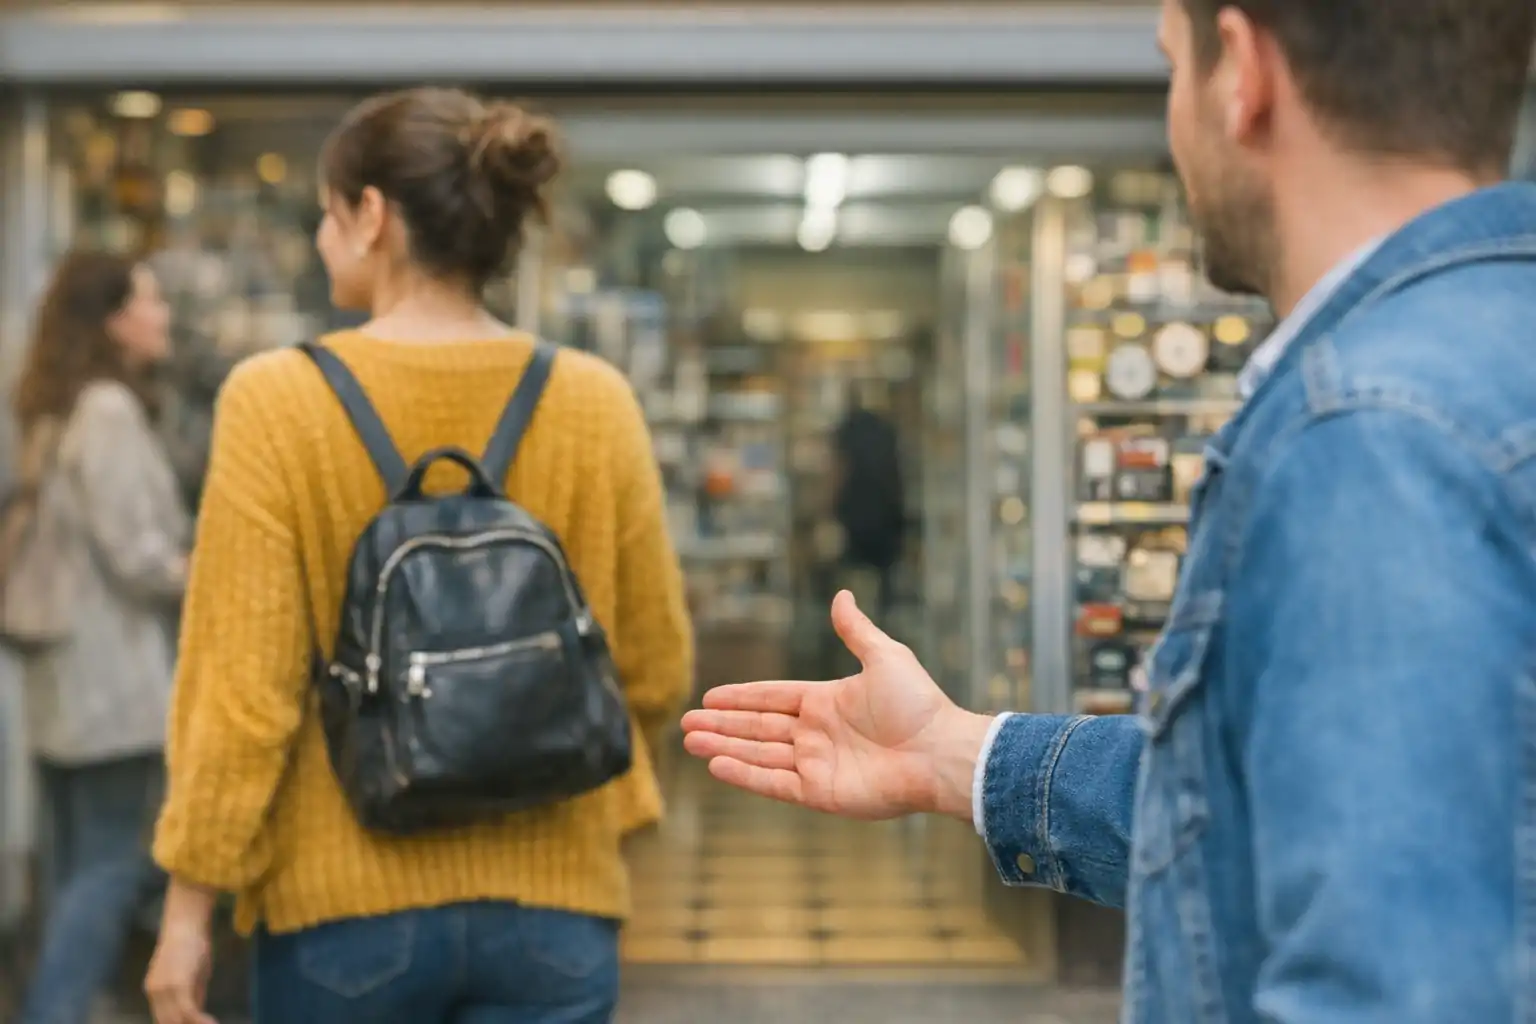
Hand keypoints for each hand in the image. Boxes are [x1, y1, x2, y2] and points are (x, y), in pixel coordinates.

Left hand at [145, 924, 216, 1023]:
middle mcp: (155, 992)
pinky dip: (200, 1020)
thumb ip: (191, 994)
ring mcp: (164, 990)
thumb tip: (195, 1013)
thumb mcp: (192, 973)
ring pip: (176, 1020)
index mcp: (154, 990)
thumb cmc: (192, 942)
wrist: (187, 923)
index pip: (163, 1018)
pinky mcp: (177, 985)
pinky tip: (212, 1022)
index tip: (194, 1023)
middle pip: (167, 1022)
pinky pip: (188, 1011)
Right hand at [682, 591, 993, 819]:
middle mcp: (816, 734)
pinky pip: (773, 783)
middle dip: (721, 725)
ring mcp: (816, 765)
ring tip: (690, 742)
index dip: (741, 698)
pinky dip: (745, 775)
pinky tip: (717, 765)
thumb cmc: (918, 704)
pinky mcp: (820, 793)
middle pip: (758, 728)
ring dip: (724, 747)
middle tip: (685, 723)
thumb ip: (856, 630)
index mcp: (826, 703)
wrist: (939, 752)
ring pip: (758, 754)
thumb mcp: (885, 656)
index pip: (772, 699)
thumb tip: (842, 595)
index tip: (709, 697)